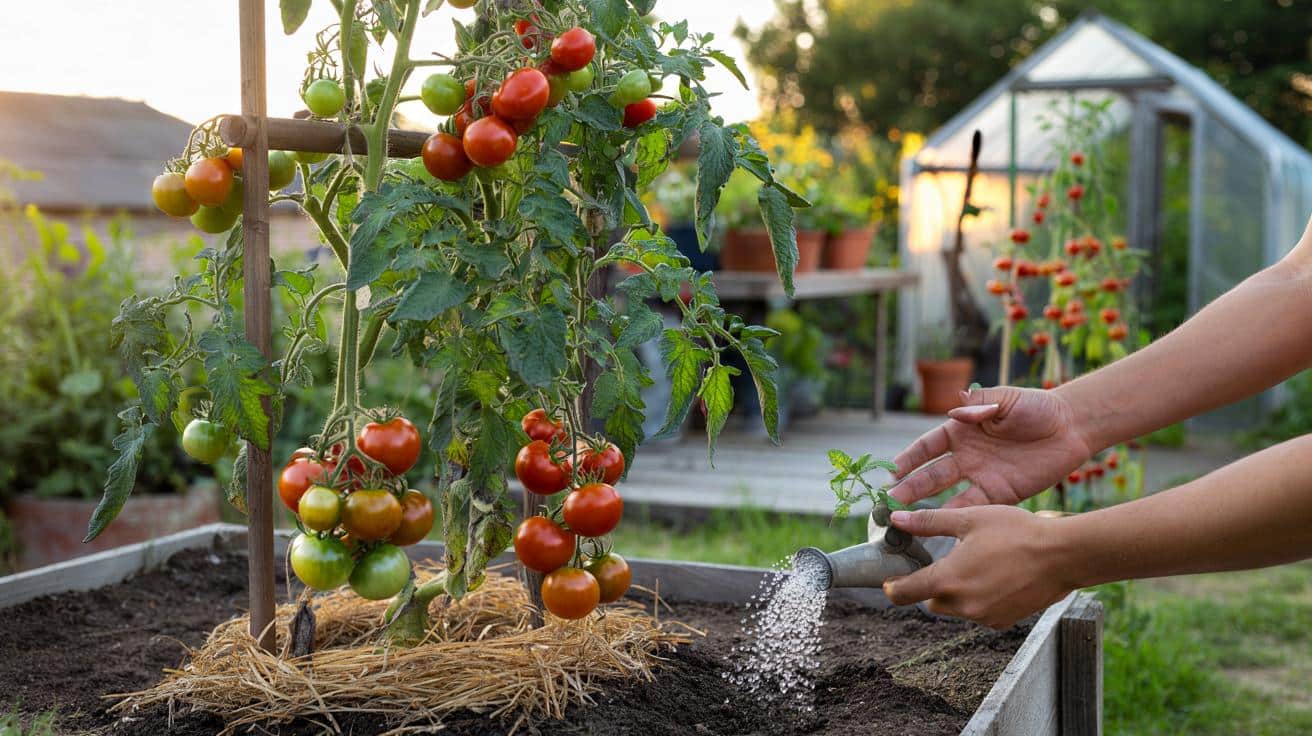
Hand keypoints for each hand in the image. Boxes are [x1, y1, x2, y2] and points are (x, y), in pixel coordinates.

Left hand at [882, 507, 1074, 628]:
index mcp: (948, 580)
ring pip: (956, 608)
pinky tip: (995, 576)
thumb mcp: (969, 519)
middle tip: (943, 562)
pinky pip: (979, 612)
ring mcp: (984, 617)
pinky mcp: (1003, 622)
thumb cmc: (1017, 532)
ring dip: (957, 592)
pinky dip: (979, 598)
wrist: (1063, 556)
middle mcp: (963, 605)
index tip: (889, 580)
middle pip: (931, 601)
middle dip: (931, 585)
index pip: (904, 593)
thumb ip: (928, 522)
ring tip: (976, 564)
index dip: (892, 587)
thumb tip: (897, 518)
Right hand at [891, 386, 1091, 507]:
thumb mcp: (1007, 399)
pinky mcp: (1002, 494)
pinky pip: (976, 507)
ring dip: (927, 507)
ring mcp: (982, 476)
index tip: (892, 471)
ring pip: (948, 495)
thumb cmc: (1038, 407)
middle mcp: (967, 456)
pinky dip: (959, 517)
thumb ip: (981, 404)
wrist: (1072, 427)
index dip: (909, 458)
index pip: (928, 446)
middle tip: (890, 502)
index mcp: (963, 430)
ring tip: (905, 519)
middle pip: (932, 474)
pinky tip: (942, 527)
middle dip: (910, 488)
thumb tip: (955, 409)